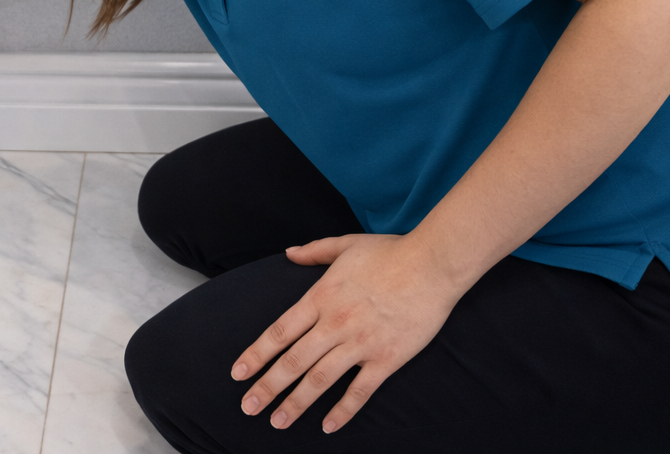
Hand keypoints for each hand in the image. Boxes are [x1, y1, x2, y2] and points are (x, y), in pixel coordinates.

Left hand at [230, 233, 461, 433]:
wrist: (431, 265)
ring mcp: (360, 343)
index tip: (238, 372)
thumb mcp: (346, 244)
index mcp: (321, 296)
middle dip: (267, 387)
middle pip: (293, 361)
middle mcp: (335, 323)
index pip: (280, 331)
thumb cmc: (389, 252)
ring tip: (277, 421)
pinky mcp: (386, 359)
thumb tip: (289, 253)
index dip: (257, 354)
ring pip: (320, 381)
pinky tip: (327, 426)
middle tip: (247, 407)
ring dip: (296, 404)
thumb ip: (314, 251)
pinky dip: (342, 411)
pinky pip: (360, 392)